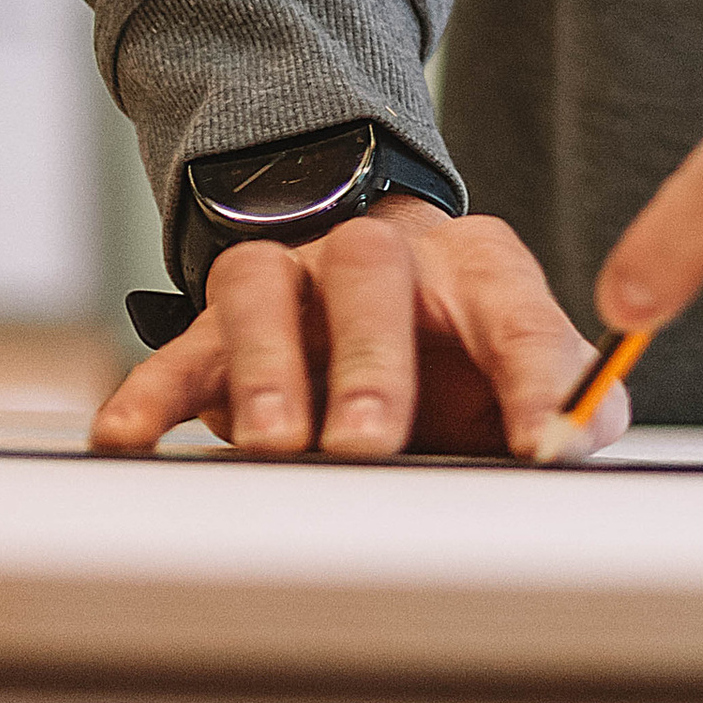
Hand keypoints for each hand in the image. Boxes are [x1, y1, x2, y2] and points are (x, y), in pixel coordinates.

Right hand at [89, 196, 630, 461]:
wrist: (375, 279)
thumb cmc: (461, 342)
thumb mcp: (526, 364)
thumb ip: (563, 402)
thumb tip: (574, 445)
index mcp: (476, 265)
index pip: (514, 309)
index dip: (531, 378)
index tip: (540, 447)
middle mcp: (380, 255)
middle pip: (370, 272)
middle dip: (370, 360)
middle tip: (367, 444)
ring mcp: (293, 280)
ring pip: (264, 286)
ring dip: (265, 364)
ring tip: (269, 442)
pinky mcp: (223, 323)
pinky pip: (180, 346)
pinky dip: (152, 392)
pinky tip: (129, 441)